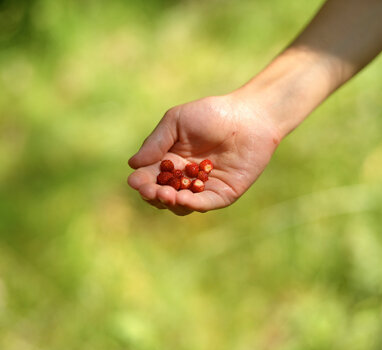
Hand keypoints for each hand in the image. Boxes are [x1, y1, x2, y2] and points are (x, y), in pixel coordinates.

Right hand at [127, 94, 281, 215]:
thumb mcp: (176, 121)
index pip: (150, 176)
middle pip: (162, 194)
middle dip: (153, 194)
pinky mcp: (223, 194)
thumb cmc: (211, 113)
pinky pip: (204, 203)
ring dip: (170, 201)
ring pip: (180, 204)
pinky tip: (181, 199)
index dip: (141, 181)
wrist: (248, 116)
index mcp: (171, 160)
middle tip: (150, 190)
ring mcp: (204, 188)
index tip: (134, 182)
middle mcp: (185, 178)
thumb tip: (133, 164)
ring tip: (165, 194)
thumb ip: (156, 142)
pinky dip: (191, 204)